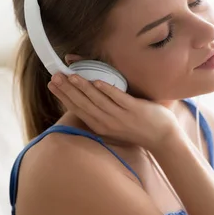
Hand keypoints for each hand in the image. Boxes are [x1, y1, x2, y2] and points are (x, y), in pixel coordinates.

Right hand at [47, 73, 178, 149]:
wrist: (162, 138)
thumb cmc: (137, 129)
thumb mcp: (114, 125)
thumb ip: (101, 113)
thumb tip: (87, 97)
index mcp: (100, 126)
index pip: (77, 109)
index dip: (63, 96)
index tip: (51, 84)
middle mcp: (108, 123)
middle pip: (83, 104)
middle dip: (67, 90)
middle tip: (55, 76)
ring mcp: (121, 117)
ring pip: (98, 101)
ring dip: (83, 88)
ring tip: (71, 76)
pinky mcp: (135, 110)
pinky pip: (119, 99)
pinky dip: (108, 90)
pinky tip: (97, 82)